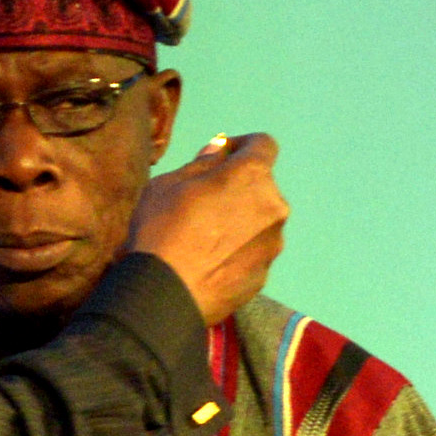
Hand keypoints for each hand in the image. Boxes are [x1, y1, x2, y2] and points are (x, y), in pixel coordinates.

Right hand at [127, 133, 288, 325]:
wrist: (166, 291)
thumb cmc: (162, 227)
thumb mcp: (168, 184)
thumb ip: (201, 164)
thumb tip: (219, 150)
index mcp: (251, 175)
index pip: (263, 144)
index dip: (242, 144)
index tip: (220, 156)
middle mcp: (274, 205)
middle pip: (261, 185)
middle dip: (238, 186)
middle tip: (203, 201)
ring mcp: (273, 242)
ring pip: (260, 219)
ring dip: (240, 218)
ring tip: (205, 237)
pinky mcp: (266, 273)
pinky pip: (254, 250)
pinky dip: (238, 248)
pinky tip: (209, 261)